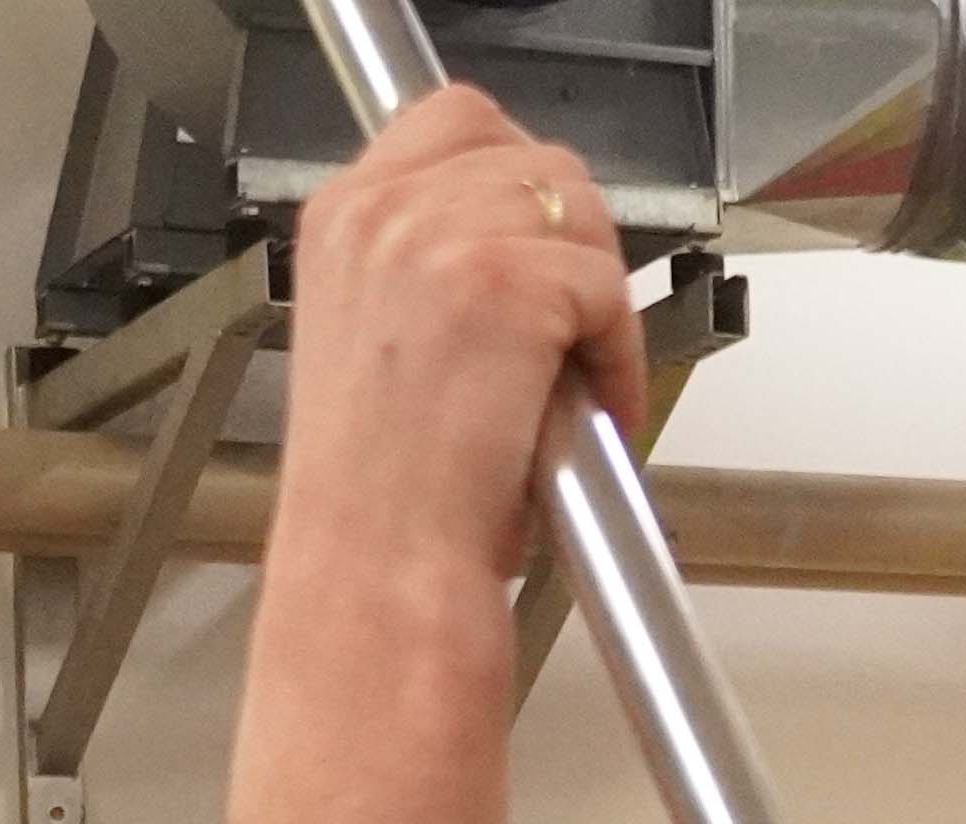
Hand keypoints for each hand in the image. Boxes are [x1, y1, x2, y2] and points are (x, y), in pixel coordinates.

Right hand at [272, 91, 646, 583]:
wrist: (379, 562)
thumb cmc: (382, 489)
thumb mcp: (374, 337)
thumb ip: (422, 261)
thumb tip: (514, 236)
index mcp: (344, 214)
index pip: (458, 119)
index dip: (517, 174)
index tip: (539, 240)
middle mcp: (384, 208)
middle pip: (534, 157)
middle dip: (572, 238)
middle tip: (574, 319)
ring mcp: (443, 236)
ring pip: (580, 213)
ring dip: (600, 294)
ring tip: (582, 371)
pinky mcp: (506, 282)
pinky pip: (607, 288)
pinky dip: (621, 352)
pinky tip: (594, 405)